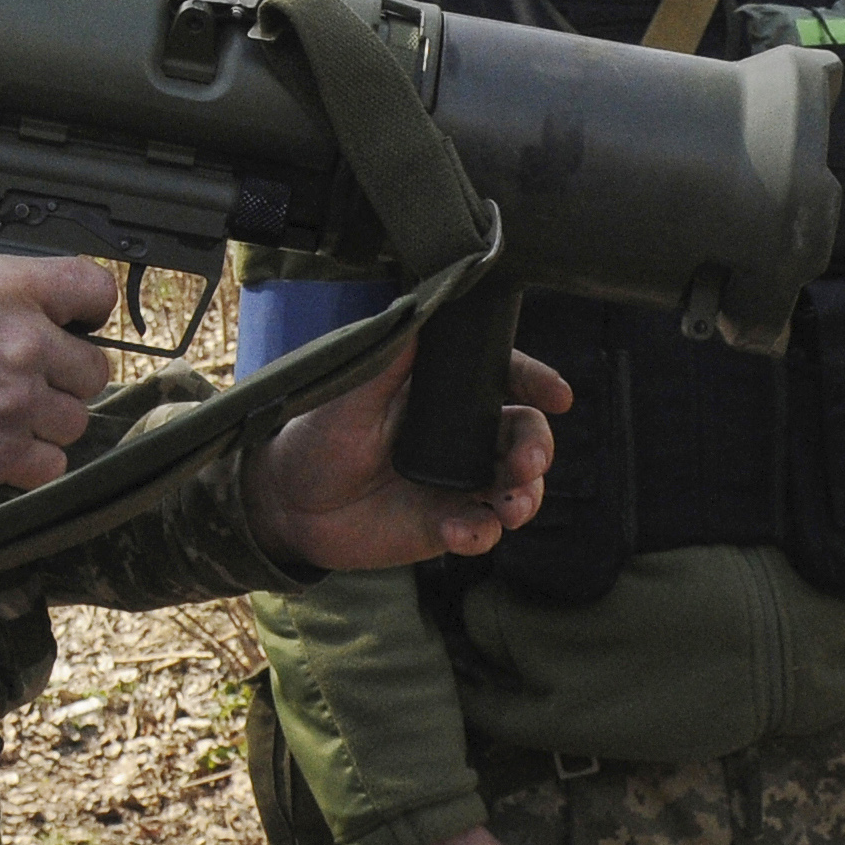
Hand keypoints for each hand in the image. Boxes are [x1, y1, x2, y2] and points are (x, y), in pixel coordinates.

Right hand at [0, 246, 117, 491]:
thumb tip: (24, 283)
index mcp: (10, 288)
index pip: (95, 290)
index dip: (91, 307)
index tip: (80, 320)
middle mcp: (23, 344)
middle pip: (94, 367)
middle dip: (65, 372)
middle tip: (28, 374)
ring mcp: (16, 403)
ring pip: (75, 419)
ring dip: (47, 418)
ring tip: (6, 410)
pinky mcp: (1, 454)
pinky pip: (52, 463)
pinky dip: (32, 459)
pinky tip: (2, 442)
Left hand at [243, 338, 564, 570]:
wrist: (286, 503)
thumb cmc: (315, 437)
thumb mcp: (350, 394)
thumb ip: (388, 361)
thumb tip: (422, 311)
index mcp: (441, 394)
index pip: (502, 379)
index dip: (535, 382)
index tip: (558, 394)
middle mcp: (459, 437)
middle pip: (522, 436)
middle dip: (537, 448)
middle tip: (528, 463)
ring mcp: (456, 483)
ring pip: (515, 487)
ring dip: (524, 497)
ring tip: (509, 508)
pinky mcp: (445, 525)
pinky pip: (480, 530)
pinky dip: (480, 533)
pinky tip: (460, 533)